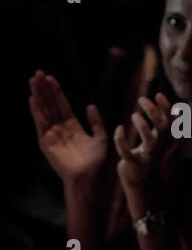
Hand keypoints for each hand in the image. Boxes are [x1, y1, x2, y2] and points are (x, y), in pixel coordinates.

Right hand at [29, 70, 107, 184]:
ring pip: (44, 111)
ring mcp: (52, 135)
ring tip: (34, 81)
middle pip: (51, 104)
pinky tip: (33, 99)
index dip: (57, 92)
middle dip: (45, 89)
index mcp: (73, 127)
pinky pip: (41, 124)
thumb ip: (96, 121)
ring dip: (39, 96)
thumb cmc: (95, 161)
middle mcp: (60, 129)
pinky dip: (37, 111)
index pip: (62, 105)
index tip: (51, 78)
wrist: (89, 176)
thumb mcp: (100, 137)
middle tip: (38, 73)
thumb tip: (90, 105)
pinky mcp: (47, 143)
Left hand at [114, 93, 171, 191]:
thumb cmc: (151, 155)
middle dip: (153, 111)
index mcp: (166, 139)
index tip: (158, 94)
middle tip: (141, 99)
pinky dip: (121, 141)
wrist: (144, 180)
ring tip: (134, 115)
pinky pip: (127, 153)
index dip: (166, 108)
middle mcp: (159, 147)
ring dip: (141, 125)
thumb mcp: (161, 139)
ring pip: (148, 140)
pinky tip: (119, 129)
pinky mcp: (134, 164)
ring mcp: (148, 156)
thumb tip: (177, 109)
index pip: (171, 121)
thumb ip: (167, 124)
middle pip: (162, 128)